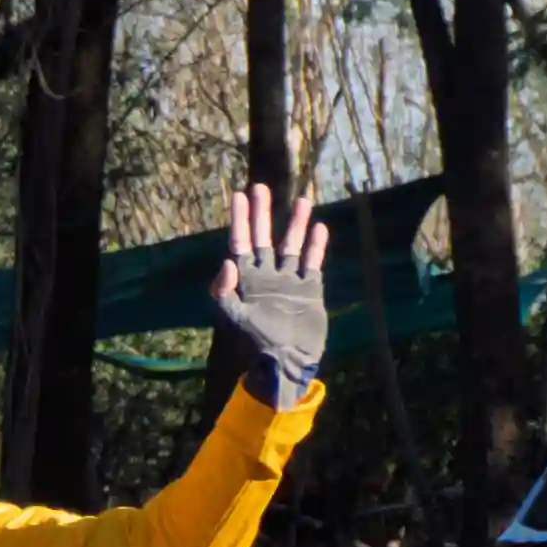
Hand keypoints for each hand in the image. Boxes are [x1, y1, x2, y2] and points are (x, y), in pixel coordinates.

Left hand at [211, 178, 332, 406]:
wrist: (291, 359)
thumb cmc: (261, 341)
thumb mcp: (238, 318)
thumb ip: (226, 293)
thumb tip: (226, 262)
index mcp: (248, 280)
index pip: (241, 243)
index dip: (240, 220)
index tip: (238, 196)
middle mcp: (267, 275)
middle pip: (263, 238)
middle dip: (262, 214)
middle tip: (261, 187)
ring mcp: (289, 280)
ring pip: (291, 245)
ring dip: (296, 224)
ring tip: (302, 200)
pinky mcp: (310, 287)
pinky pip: (313, 261)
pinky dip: (317, 246)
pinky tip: (320, 227)